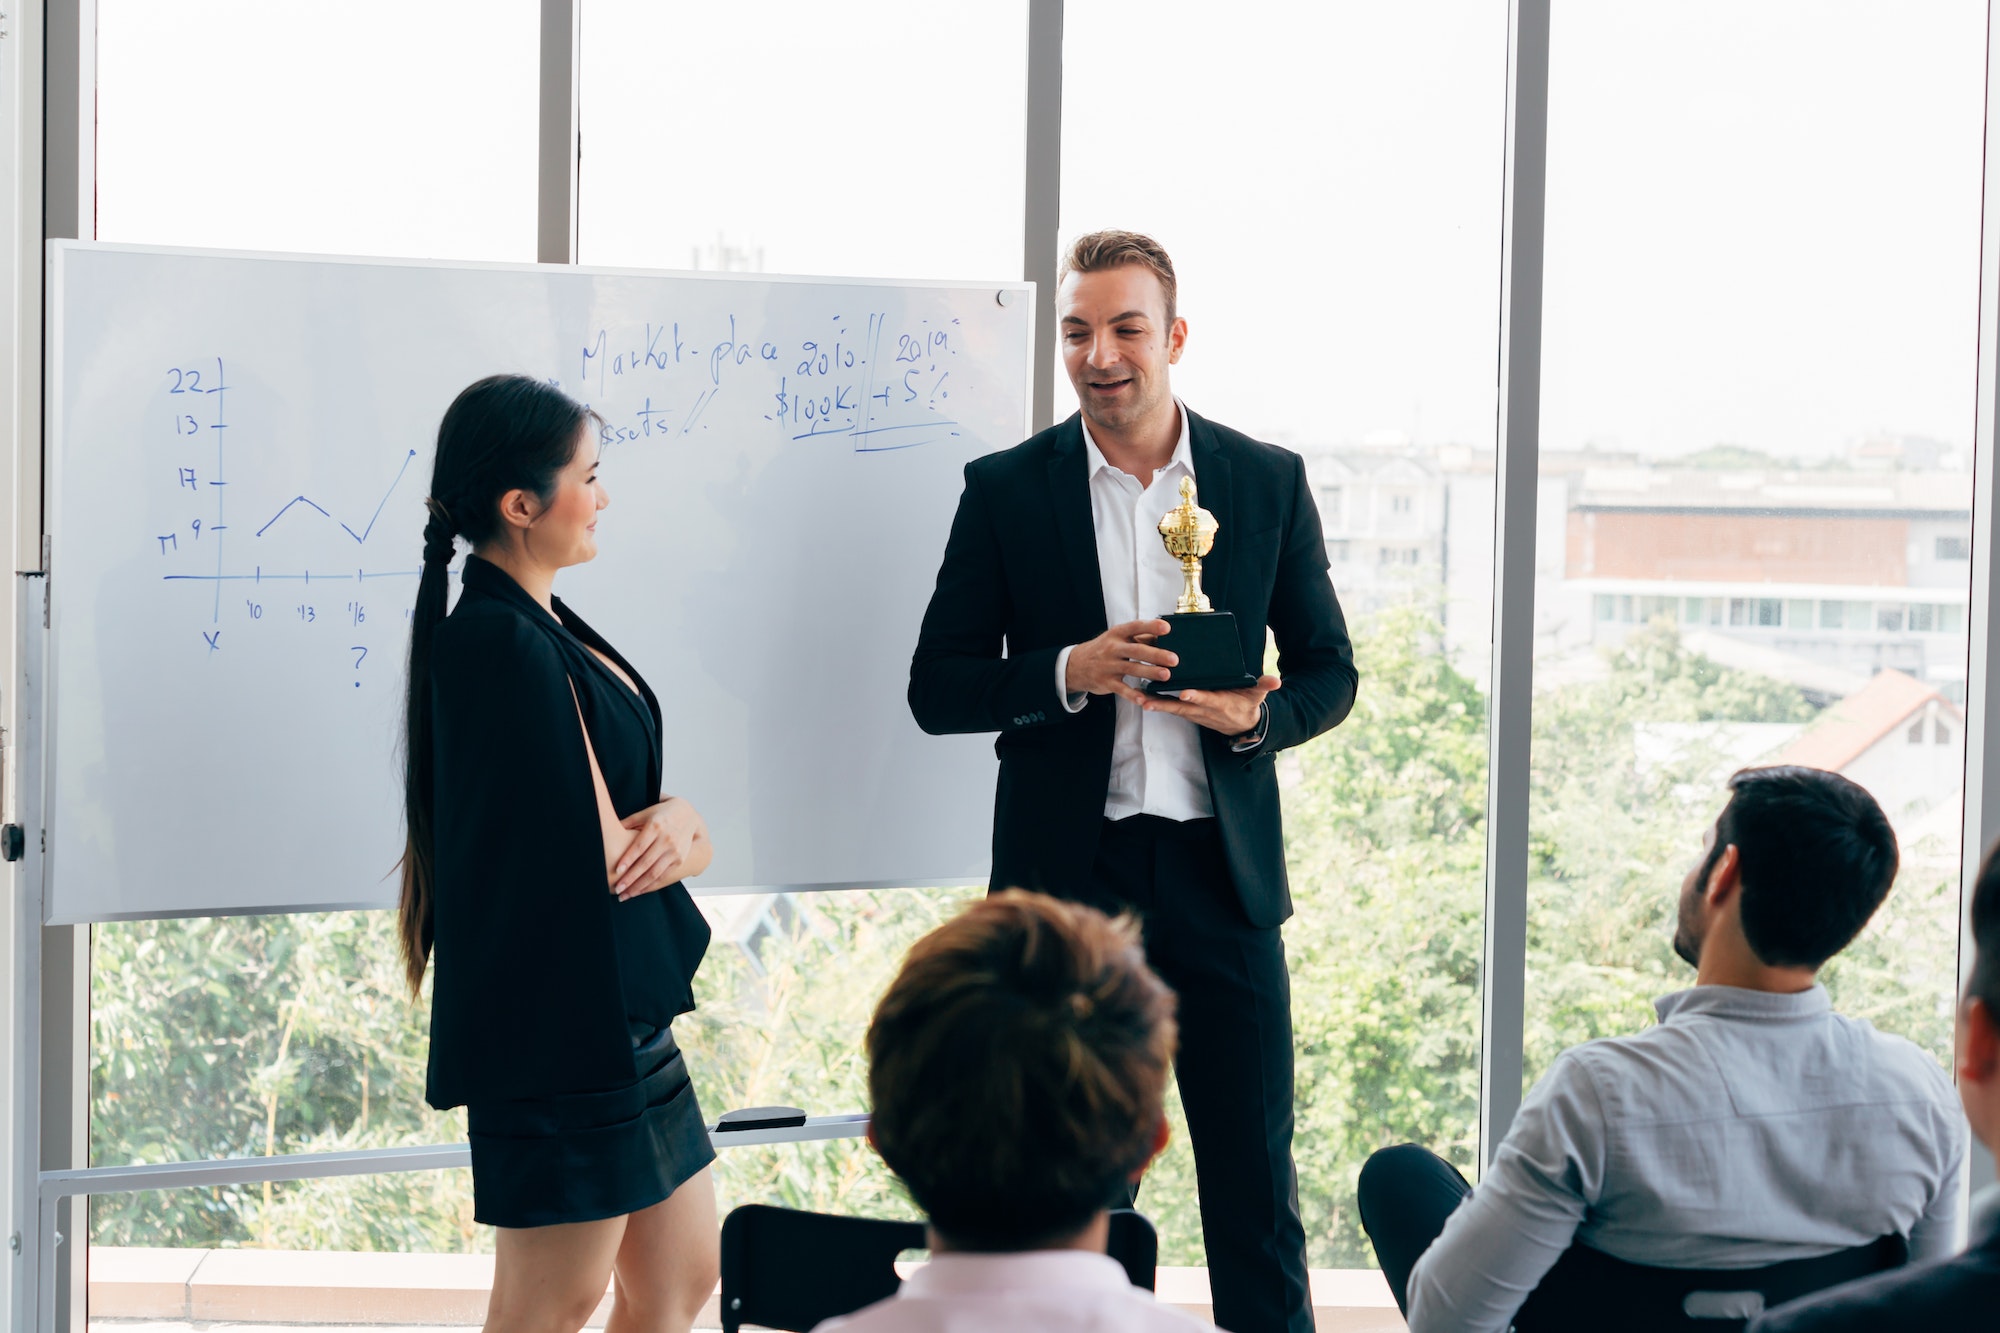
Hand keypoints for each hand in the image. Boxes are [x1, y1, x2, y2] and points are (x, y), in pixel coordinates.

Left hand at [611, 796, 708, 900]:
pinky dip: (651, 886)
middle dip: (631, 878)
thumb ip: (629, 822)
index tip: (617, 870)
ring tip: (625, 895)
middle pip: (646, 862)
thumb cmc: (662, 814)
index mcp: (656, 826)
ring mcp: (674, 851)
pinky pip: (664, 876)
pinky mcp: (679, 859)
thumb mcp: (646, 813)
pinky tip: (639, 891)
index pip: (640, 846)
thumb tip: (605, 829)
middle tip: (617, 889)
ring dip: (639, 886)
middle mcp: (666, 839)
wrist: (688, 816)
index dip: (628, 859)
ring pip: (655, 873)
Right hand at [1065, 619, 1177, 704]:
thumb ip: (1140, 637)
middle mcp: (1113, 648)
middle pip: (1137, 650)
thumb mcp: (1117, 638)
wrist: (1076, 665)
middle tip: (1174, 659)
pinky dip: (1133, 695)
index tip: (1166, 628)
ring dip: (1150, 672)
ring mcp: (1109, 666)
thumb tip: (1165, 637)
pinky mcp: (1107, 682)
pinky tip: (1144, 699)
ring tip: (1166, 675)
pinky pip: (1122, 689)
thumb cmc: (1105, 649)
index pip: (1135, 627)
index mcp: (1117, 634)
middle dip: (1156, 655)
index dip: (1151, 627)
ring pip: (1132, 669)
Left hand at [1142, 674, 1280, 737]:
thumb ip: (1263, 687)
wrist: (1241, 726)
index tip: (1184, 693)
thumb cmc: (1247, 705)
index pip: (1206, 700)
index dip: (1196, 697)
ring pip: (1172, 709)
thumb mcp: (1257, 696)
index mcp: (1219, 703)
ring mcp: (1194, 712)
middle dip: (1164, 704)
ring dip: (1155, 704)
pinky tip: (1141, 695)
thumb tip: (1276, 681)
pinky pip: (1171, 707)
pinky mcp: (1188, 711)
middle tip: (1146, 701)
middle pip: (1181, 707)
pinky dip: (1157, 702)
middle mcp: (1203, 709)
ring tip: (1138, 699)